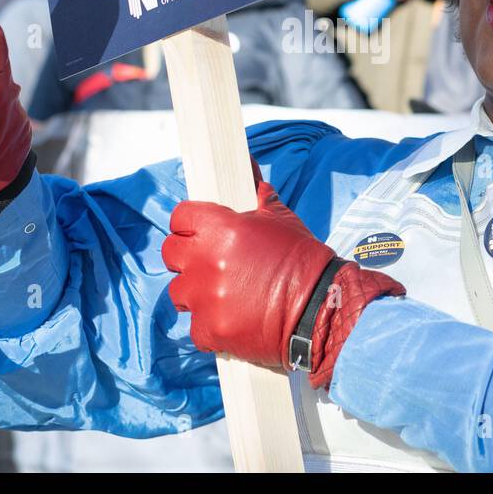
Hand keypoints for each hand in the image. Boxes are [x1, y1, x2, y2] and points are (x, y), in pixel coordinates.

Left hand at [163, 173, 403, 387]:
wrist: (322, 306)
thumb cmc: (301, 259)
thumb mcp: (280, 219)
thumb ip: (255, 193)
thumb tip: (247, 164)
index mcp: (220, 228)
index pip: (180, 217)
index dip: (189, 223)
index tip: (198, 232)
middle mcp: (205, 260)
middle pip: (170, 253)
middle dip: (186, 257)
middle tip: (208, 264)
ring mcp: (205, 298)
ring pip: (178, 291)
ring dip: (195, 292)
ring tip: (222, 295)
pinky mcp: (210, 330)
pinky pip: (195, 326)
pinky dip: (210, 325)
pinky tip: (232, 319)